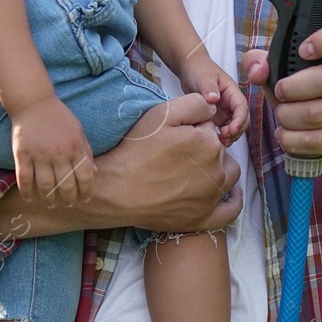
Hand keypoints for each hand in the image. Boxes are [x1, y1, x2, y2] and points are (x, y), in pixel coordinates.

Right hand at [0, 93, 241, 241]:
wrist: (94, 193)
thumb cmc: (120, 149)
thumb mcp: (152, 114)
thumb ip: (188, 103)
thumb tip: (215, 100)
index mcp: (201, 142)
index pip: (216, 124)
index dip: (201, 124)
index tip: (185, 128)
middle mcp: (208, 170)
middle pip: (224, 153)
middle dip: (207, 148)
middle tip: (177, 152)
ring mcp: (204, 199)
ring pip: (225, 178)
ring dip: (212, 174)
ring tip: (182, 172)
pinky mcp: (197, 222)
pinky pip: (227, 212)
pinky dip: (222, 204)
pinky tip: (206, 195)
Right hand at [10, 98, 94, 207]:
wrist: (34, 103)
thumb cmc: (59, 116)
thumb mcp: (78, 131)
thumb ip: (86, 151)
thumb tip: (95, 171)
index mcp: (75, 148)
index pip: (84, 176)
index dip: (86, 191)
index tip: (85, 199)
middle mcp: (59, 154)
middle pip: (65, 185)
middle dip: (69, 199)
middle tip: (68, 204)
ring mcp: (39, 155)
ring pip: (45, 186)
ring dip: (49, 199)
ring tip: (51, 204)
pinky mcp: (22, 155)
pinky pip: (24, 178)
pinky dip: (26, 191)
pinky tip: (29, 198)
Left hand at [180, 63, 248, 145]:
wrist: (191, 69)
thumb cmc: (199, 70)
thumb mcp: (204, 77)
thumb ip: (209, 88)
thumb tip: (214, 99)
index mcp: (232, 92)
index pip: (242, 108)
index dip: (239, 121)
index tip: (230, 130)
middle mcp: (232, 102)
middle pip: (242, 120)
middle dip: (236, 131)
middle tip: (223, 139)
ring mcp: (225, 110)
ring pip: (235, 126)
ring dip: (230, 136)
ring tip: (218, 142)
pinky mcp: (217, 116)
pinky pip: (224, 128)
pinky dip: (222, 136)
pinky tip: (213, 140)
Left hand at [241, 22, 321, 168]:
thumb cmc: (305, 95)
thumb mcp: (282, 74)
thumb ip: (260, 63)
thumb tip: (257, 71)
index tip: (302, 50)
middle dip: (291, 89)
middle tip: (280, 93)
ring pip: (315, 114)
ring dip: (288, 117)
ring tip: (282, 116)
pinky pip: (315, 139)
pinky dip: (292, 139)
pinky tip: (287, 134)